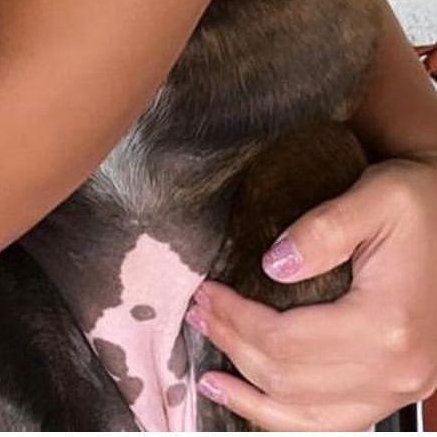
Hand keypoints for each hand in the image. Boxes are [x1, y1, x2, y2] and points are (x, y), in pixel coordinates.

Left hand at [188, 155, 436, 429]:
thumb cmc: (421, 206)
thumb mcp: (376, 198)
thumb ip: (322, 230)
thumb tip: (272, 264)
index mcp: (387, 325)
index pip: (287, 341)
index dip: (236, 320)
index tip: (204, 293)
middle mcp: (397, 370)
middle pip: (292, 381)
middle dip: (235, 349)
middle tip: (198, 315)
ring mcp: (400, 388)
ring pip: (312, 420)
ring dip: (254, 401)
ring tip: (212, 378)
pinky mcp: (397, 390)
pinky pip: (337, 424)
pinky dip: (292, 420)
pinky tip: (261, 404)